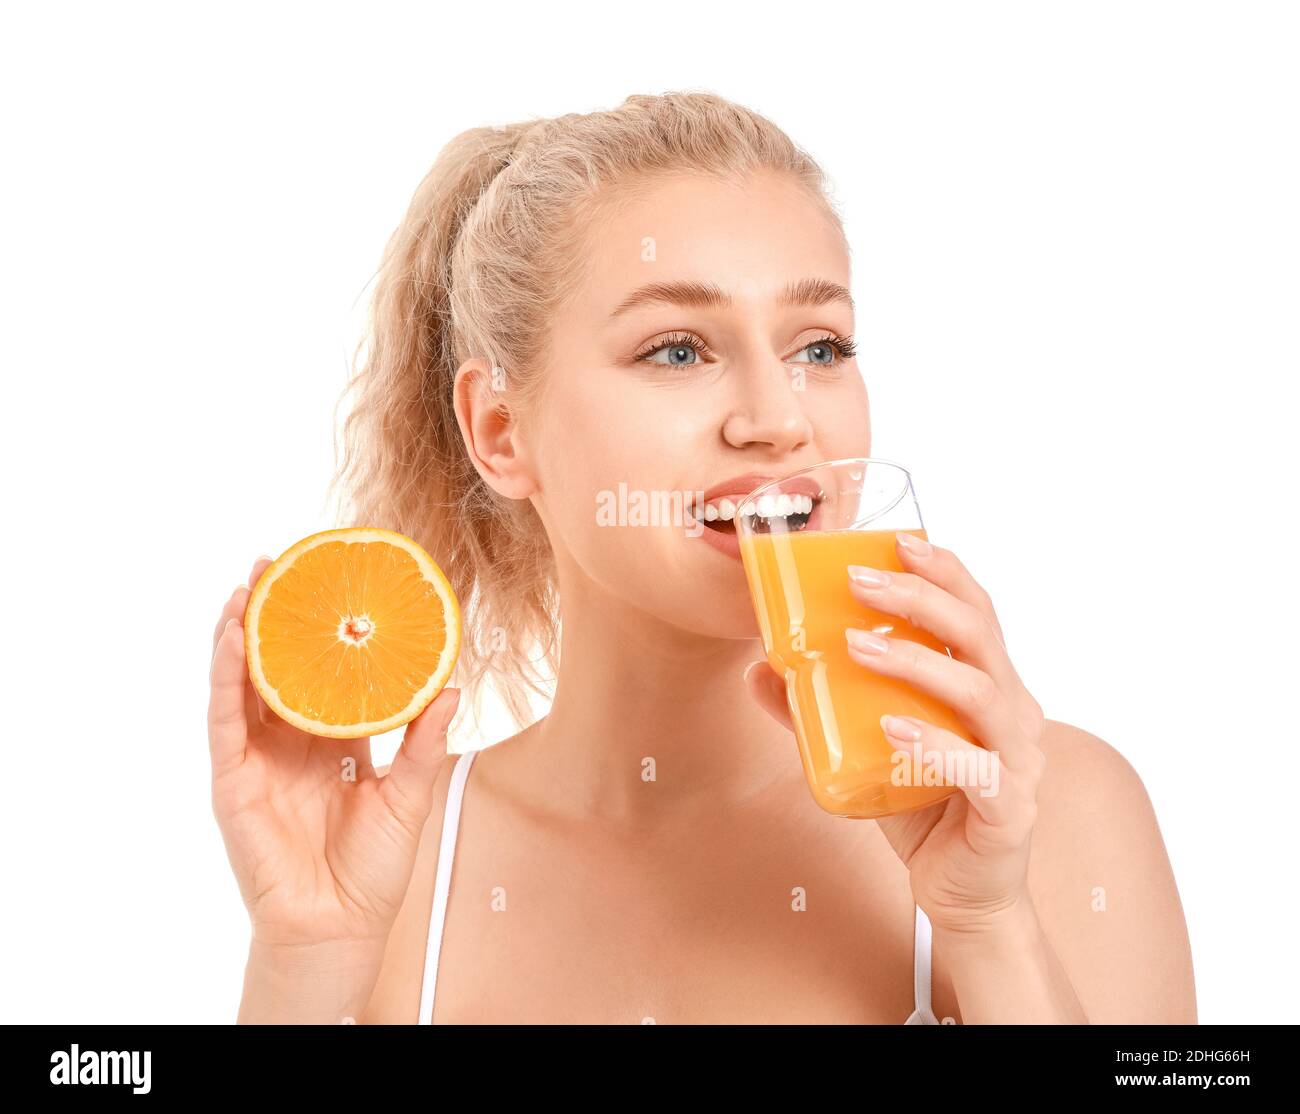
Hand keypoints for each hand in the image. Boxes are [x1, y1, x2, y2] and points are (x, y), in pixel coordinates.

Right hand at [208, 556, 460, 958]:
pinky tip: (231, 642)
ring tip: (248, 584)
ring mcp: (257, 759)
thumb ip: (423, 741)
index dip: (323, 630)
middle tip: (278, 561)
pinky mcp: (233, 781)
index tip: (332, 582)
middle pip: (276, 665)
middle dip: (273, 615)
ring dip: (239, 632)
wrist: (341, 925)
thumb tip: (453, 685)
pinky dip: (225, 679)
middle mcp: (291, 742)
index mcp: (332, 739)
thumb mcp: (409, 793)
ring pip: (242, 683)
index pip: (323, 672)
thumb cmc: (373, 866)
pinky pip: (225, 722)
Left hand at [743, 532, 1046, 937]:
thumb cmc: (920, 809)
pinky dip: (934, 744)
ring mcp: (1018, 760)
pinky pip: (977, 768)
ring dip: (915, 662)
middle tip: (858, 583)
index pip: (976, 611)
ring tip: (856, 646)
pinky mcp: (1010, 809)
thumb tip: (760, 667)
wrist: (962, 895)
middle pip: (978, 634)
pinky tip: (892, 729)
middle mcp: (1013, 713)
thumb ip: (818, 709)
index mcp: (989, 686)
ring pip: (978, 692)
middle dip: (918, 599)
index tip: (897, 541)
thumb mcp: (863, 749)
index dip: (944, 571)